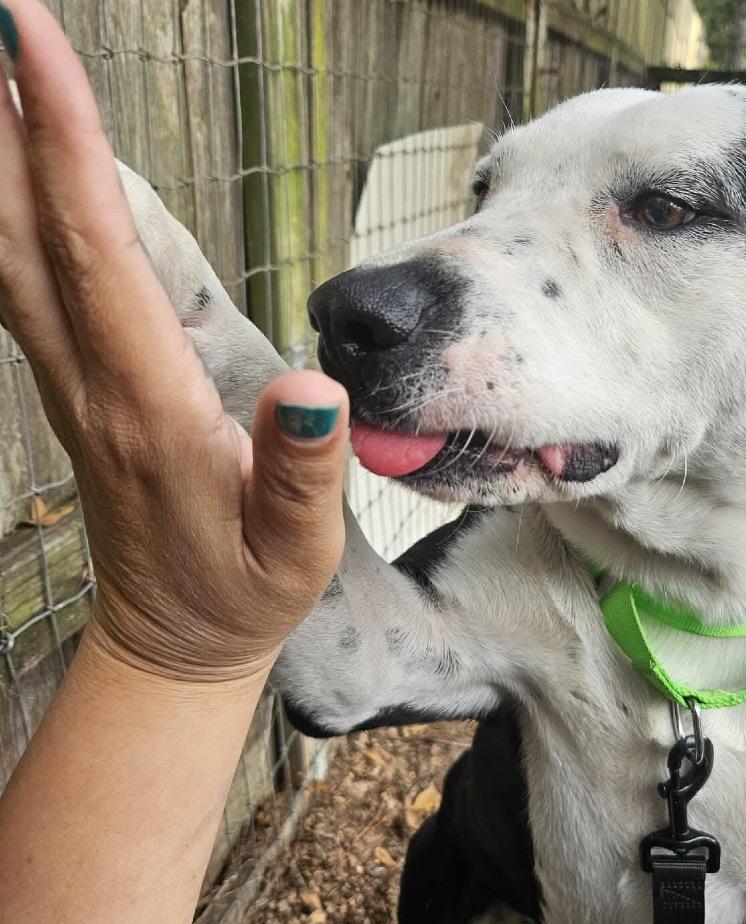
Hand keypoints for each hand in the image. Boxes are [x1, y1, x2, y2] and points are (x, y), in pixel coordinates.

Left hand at [0, 0, 347, 681]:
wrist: (173, 639)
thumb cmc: (241, 593)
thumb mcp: (297, 552)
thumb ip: (303, 472)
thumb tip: (312, 387)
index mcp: (150, 412)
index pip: (100, 260)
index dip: (67, 149)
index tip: (34, 46)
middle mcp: (90, 387)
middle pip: (22, 236)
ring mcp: (70, 387)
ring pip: (6, 255)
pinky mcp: (73, 388)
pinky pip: (18, 282)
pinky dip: (4, 211)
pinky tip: (6, 168)